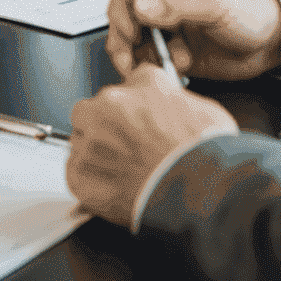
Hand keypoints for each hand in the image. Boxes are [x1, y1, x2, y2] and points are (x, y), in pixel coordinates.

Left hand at [66, 64, 237, 226]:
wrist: (201, 193)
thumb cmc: (204, 154)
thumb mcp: (195, 103)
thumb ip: (165, 94)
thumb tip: (158, 96)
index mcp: (130, 88)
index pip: (119, 90)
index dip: (127, 110)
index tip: (133, 122)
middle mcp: (104, 111)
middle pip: (90, 113)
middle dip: (104, 129)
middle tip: (128, 149)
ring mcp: (90, 145)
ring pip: (82, 144)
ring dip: (98, 155)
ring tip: (127, 173)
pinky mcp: (82, 179)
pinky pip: (76, 175)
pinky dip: (92, 182)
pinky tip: (116, 188)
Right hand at [106, 0, 280, 80]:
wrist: (275, 42)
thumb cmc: (249, 10)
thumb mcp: (213, 4)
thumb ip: (175, 7)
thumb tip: (138, 6)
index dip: (121, 8)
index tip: (128, 30)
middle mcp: (161, 4)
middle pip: (125, 17)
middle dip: (122, 39)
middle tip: (128, 60)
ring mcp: (167, 30)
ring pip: (134, 43)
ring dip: (138, 58)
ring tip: (158, 68)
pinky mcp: (175, 54)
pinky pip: (153, 63)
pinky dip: (157, 69)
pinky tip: (179, 70)